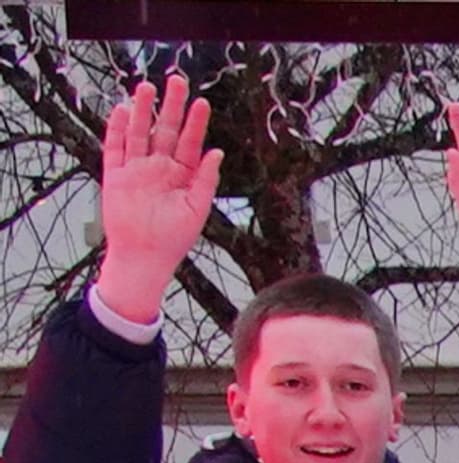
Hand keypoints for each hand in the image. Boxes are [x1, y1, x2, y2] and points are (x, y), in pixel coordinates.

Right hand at [91, 76, 224, 329]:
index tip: (201, 102)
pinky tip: (122, 111)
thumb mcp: (197, 209)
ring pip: (139, 133)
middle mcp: (159, 168)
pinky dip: (117, 130)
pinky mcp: (115, 176)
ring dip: (143, 111)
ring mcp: (136, 170)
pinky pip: (114, 148)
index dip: (196, 123)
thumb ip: (206, 180)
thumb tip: (217, 153)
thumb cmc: (173, 239)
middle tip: (176, 82)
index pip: (190, 143)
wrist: (143, 258)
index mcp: (182, 176)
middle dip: (171, 107)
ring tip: (147, 88)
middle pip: (164, 130)